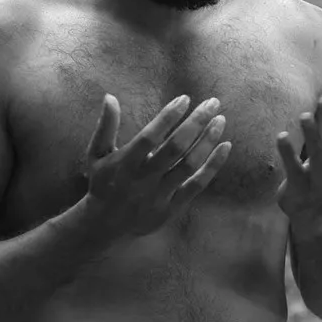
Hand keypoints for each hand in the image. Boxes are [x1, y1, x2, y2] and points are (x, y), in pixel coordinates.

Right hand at [82, 94, 231, 237]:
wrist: (105, 226)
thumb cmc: (102, 182)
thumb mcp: (96, 154)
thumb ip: (106, 126)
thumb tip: (110, 96)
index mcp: (124, 164)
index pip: (150, 137)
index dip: (168, 117)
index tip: (185, 98)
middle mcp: (143, 180)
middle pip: (175, 148)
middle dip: (196, 123)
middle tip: (213, 102)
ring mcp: (159, 196)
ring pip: (189, 165)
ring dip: (208, 141)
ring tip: (220, 120)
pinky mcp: (172, 208)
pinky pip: (197, 185)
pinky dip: (213, 166)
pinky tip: (225, 146)